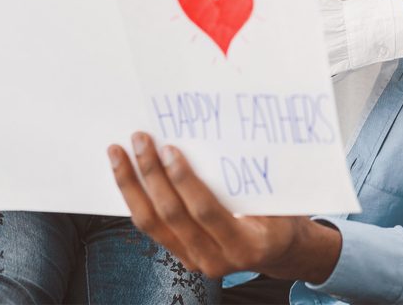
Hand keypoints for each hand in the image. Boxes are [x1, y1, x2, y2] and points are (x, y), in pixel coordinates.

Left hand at [108, 133, 339, 282]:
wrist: (279, 249)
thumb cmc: (283, 215)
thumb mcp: (280, 199)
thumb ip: (256, 181)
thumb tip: (233, 140)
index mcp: (246, 244)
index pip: (205, 211)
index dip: (184, 180)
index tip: (169, 149)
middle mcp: (216, 259)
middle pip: (171, 216)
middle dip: (151, 175)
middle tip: (140, 141)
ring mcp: (195, 261)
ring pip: (151, 224)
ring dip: (132, 187)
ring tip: (118, 155)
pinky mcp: (181, 256)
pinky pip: (151, 228)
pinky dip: (136, 200)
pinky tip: (128, 177)